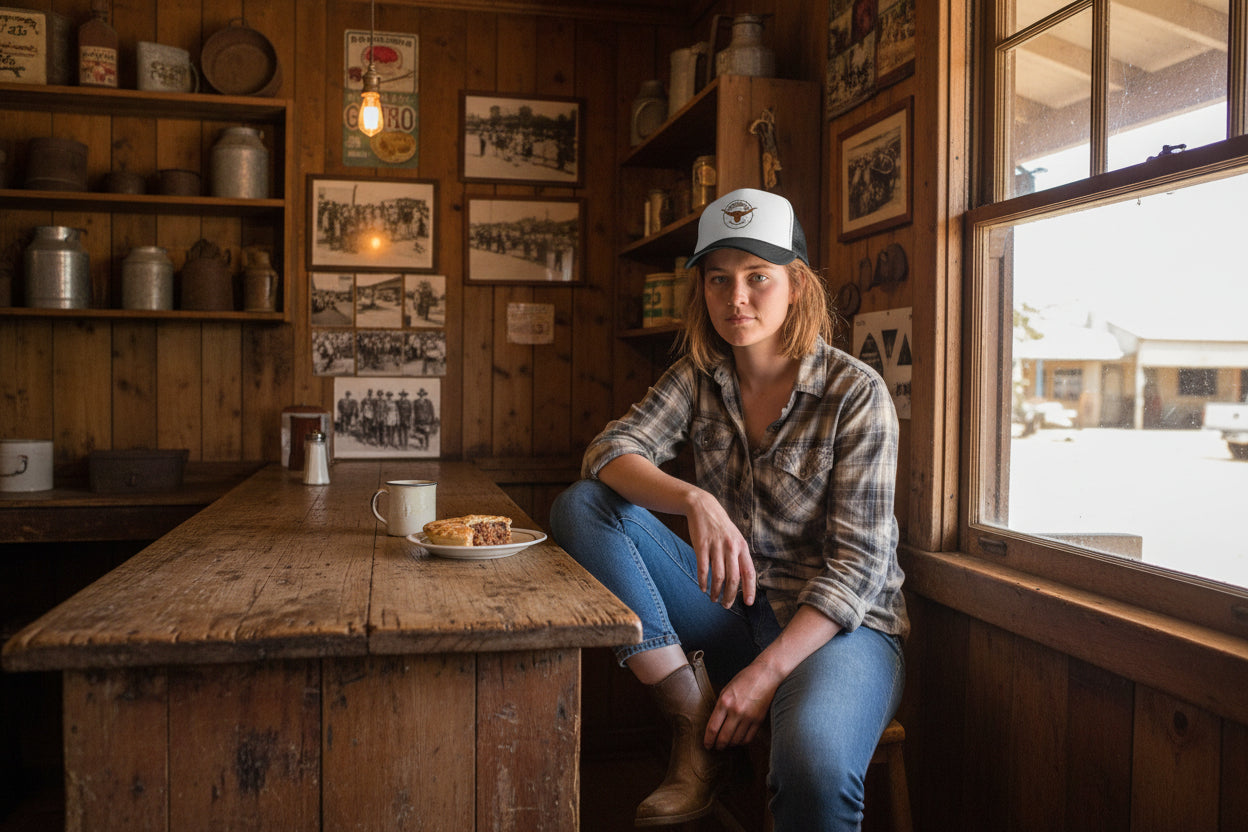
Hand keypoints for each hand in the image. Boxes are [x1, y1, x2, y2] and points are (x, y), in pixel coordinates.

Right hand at [685, 491, 755, 607]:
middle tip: (726, 606)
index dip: (750, 589)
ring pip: (718, 577)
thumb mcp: (735, 538)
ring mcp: (716, 546)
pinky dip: (703, 581)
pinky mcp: (701, 546)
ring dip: (716, 592)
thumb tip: (741, 578)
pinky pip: (703, 569)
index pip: (749, 572)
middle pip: (733, 579)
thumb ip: (738, 556)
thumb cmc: (720, 526)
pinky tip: (702, 588)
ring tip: (713, 599)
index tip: (748, 603)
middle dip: (730, 596)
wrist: (703, 507)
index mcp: (742, 547)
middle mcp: (731, 547)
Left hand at [704, 660, 783, 749]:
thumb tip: (715, 724)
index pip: (712, 727)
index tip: (707, 745)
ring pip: (736, 740)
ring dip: (730, 745)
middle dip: (718, 745)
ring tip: (727, 744)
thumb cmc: (744, 679)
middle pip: (723, 737)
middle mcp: (735, 711)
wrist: (765, 675)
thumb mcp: (726, 689)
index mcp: (724, 701)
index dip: (708, 740)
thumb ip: (720, 706)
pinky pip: (748, 738)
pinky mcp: (758, 720)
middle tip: (716, 748)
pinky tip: (738, 740)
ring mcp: (748, 717)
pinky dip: (742, 742)